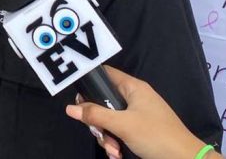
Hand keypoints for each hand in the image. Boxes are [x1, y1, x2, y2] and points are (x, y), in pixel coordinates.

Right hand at [65, 66, 206, 158]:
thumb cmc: (155, 135)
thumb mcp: (122, 124)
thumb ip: (95, 115)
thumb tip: (70, 108)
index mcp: (133, 88)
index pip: (105, 74)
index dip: (90, 83)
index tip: (79, 100)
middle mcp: (134, 98)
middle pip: (103, 103)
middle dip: (99, 123)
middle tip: (100, 134)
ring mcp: (137, 116)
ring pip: (109, 121)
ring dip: (107, 138)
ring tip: (115, 152)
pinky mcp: (139, 131)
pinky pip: (118, 133)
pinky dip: (116, 144)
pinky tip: (118, 155)